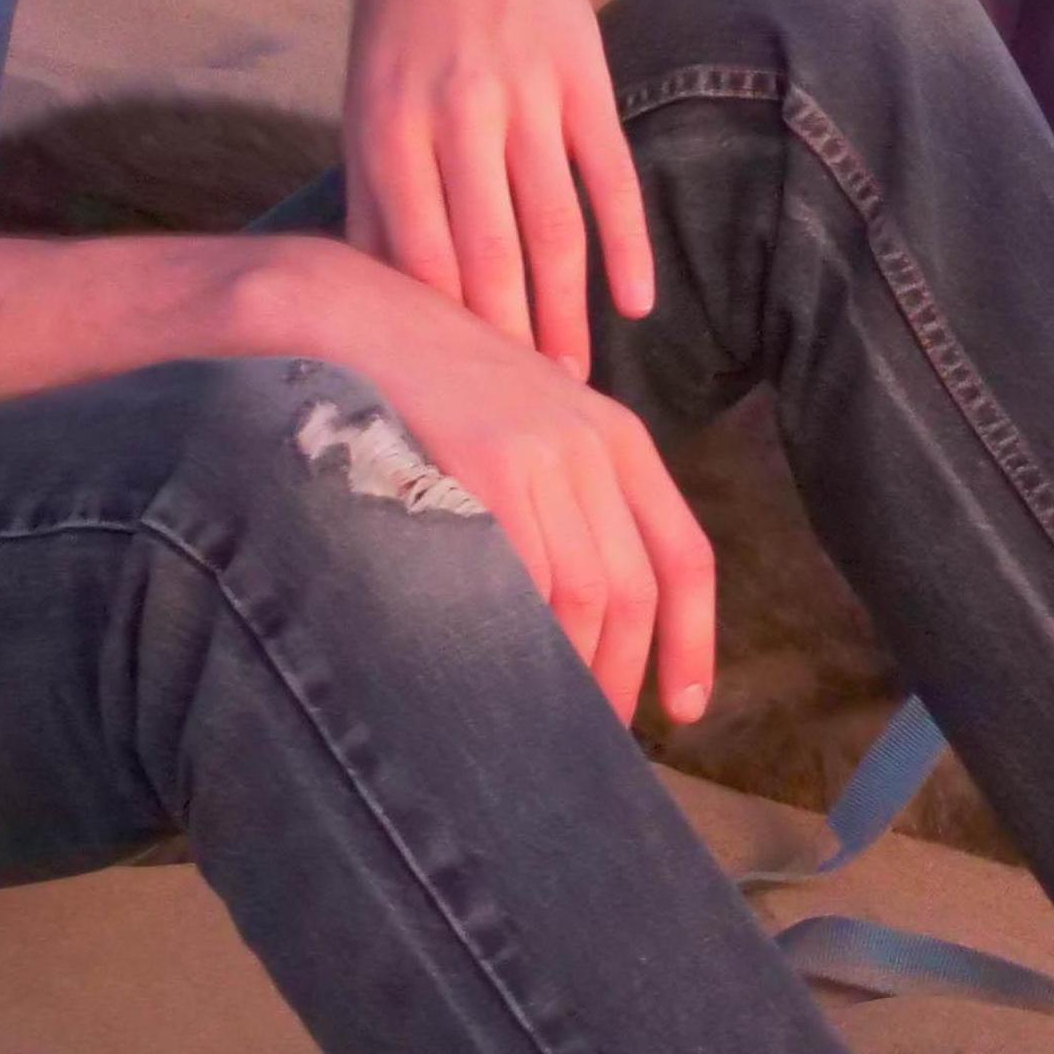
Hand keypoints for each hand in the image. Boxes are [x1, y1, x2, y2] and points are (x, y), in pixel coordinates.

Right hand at [284, 244, 713, 723]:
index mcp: (618, 438)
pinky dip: (518, 633)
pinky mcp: (486, 463)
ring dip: (569, 668)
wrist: (361, 319)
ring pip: (583, 593)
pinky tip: (498, 667)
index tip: (683, 709)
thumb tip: (585, 608)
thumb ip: (570, 496)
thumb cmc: (438, 387)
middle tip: (592, 734)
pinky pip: (522, 575)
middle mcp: (594, 444)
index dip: (693, 642)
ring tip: (542, 715)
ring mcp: (541, 452)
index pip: (684, 555)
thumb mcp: (531, 426)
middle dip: (620, 675)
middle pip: (635, 590)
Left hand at [344, 0, 655, 376]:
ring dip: (565, 314)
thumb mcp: (366, 103)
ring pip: (550, 228)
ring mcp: (525, 95)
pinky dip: (626, 244)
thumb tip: (383, 305)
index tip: (453, 405)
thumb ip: (377, 198)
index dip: (440, 340)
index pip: (418, 260)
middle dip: (506, 348)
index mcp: (388, 129)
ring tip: (573, 383)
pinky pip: (609, 175)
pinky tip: (635, 304)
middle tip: (523, 423)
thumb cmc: (400, 24)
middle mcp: (456, 115)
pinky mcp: (582, 75)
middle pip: (489, 257)